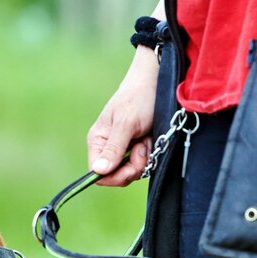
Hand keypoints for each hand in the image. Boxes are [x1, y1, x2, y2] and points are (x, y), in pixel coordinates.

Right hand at [87, 46, 158, 186]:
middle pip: (115, 175)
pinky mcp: (138, 148)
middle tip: (142, 147)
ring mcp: (123, 149)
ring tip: (146, 139)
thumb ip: (113, 148)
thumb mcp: (126, 123)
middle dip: (132, 167)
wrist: (159, 81)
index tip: (131, 167)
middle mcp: (107, 147)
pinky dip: (150, 154)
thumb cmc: (139, 98)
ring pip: (131, 171)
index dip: (113, 176)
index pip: (97, 173)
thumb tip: (98, 171)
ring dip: (143, 159)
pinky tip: (151, 139)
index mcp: (98, 141)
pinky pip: (142, 163)